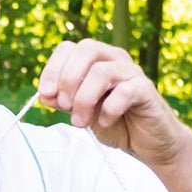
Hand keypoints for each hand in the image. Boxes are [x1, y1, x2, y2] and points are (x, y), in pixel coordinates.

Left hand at [37, 38, 191, 167]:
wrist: (148, 142)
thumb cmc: (116, 123)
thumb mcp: (81, 112)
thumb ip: (63, 101)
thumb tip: (44, 94)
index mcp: (97, 60)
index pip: (69, 48)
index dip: (53, 69)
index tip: (45, 94)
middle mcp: (115, 60)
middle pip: (86, 50)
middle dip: (68, 80)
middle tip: (64, 106)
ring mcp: (132, 73)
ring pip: (102, 71)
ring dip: (84, 99)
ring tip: (80, 121)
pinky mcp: (146, 91)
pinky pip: (125, 92)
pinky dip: (109, 109)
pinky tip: (105, 122)